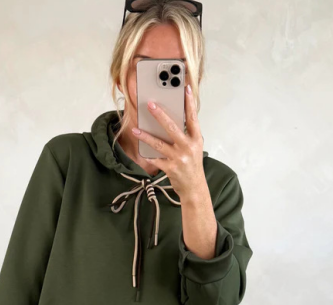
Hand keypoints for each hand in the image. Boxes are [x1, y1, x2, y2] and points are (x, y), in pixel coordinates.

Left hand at [132, 84, 207, 200]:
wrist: (194, 188)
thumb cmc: (193, 166)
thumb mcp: (194, 148)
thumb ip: (186, 135)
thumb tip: (171, 120)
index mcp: (196, 139)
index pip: (193, 118)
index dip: (189, 103)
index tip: (185, 89)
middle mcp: (188, 147)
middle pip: (172, 127)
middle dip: (160, 115)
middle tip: (150, 105)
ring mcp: (179, 158)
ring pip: (159, 144)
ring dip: (146, 136)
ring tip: (136, 129)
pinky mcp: (170, 168)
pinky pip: (156, 159)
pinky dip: (148, 155)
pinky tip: (140, 150)